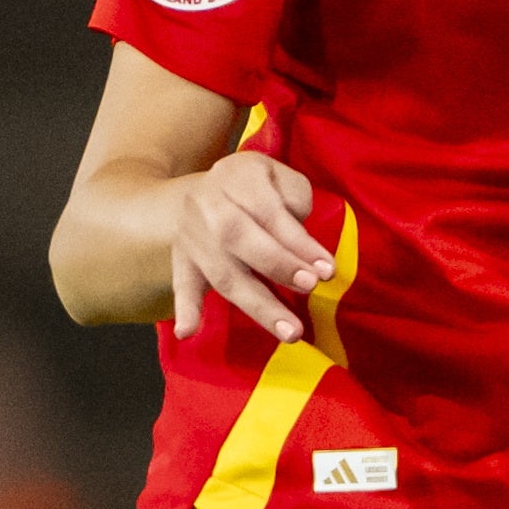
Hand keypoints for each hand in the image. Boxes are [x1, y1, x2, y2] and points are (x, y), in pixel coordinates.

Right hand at [164, 150, 335, 343]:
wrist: (199, 193)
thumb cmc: (253, 188)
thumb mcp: (279, 175)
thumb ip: (295, 200)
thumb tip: (302, 245)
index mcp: (236, 176)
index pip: (268, 211)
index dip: (297, 241)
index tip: (326, 269)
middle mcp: (207, 203)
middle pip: (239, 238)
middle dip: (278, 266)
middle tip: (309, 286)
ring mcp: (191, 236)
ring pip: (222, 273)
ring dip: (257, 305)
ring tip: (289, 332)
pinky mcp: (182, 262)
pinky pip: (182, 286)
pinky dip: (186, 309)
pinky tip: (188, 332)